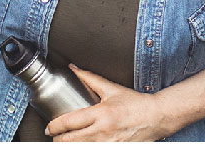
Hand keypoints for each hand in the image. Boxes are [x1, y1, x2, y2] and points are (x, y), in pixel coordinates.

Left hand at [45, 65, 166, 141]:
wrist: (155, 117)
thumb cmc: (134, 103)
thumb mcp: (111, 88)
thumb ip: (89, 78)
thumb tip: (73, 68)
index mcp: (101, 113)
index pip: (71, 122)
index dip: (56, 126)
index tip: (49, 127)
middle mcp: (104, 131)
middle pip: (73, 140)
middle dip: (59, 140)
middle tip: (53, 137)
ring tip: (64, 142)